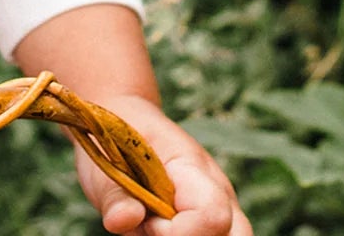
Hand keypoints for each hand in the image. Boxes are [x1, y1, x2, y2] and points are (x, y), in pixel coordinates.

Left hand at [73, 94, 250, 235]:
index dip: (177, 233)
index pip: (212, 215)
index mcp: (194, 168)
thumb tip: (122, 222)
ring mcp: (222, 206)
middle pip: (238, 235)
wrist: (125, 119)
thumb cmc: (115, 140)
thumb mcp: (105, 165)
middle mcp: (218, 190)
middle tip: (154, 229)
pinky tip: (158, 230)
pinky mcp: (212, 222)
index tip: (148, 222)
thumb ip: (115, 196)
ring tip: (156, 228)